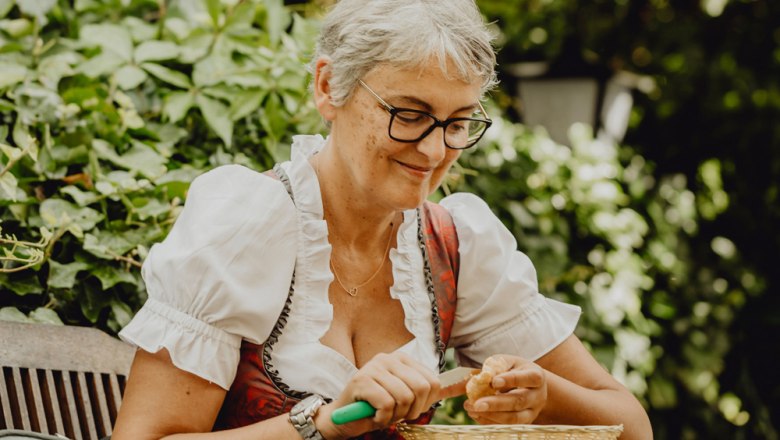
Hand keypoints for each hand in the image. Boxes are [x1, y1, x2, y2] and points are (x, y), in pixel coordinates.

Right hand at [319, 352, 440, 438]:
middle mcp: (388, 358)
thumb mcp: (406, 398)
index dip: (425, 403)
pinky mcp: (361, 380)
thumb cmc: (375, 409)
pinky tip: (373, 415)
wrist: (341, 419)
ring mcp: (374, 367)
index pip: (433, 381)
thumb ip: (428, 391)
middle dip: (412, 410)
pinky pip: (387, 404)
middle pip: (422, 388)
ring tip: (383, 413)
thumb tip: (464, 385)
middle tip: (396, 414)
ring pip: (404, 397)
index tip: (409, 409)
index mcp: (402, 359)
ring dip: (395, 415)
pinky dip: (383, 417)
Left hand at [464, 355, 546, 424]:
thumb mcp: (507, 362)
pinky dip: (490, 421)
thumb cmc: (516, 370)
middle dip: (496, 404)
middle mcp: (537, 396)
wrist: (532, 386)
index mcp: (535, 376)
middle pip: (519, 401)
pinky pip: (507, 426)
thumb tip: (474, 377)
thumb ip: (492, 367)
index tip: (494, 382)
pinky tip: (476, 415)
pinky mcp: (523, 423)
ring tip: (471, 408)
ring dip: (491, 415)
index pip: (528, 378)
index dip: (511, 380)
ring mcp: (532, 412)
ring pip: (514, 418)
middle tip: (476, 403)